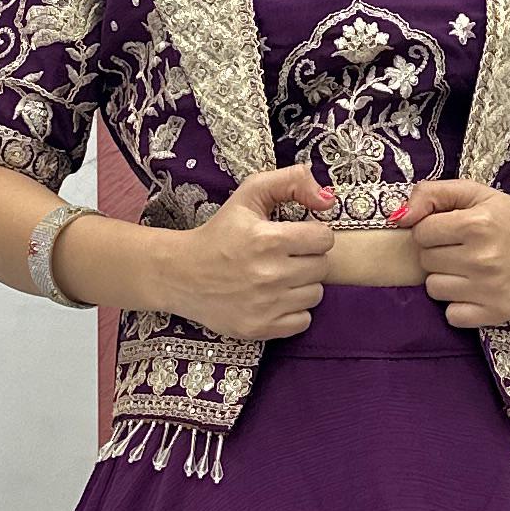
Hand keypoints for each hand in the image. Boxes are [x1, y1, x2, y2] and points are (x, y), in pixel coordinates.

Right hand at [164, 162, 337, 338]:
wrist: (181, 274)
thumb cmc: (220, 232)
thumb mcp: (249, 195)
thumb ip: (291, 182)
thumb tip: (328, 199)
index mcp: (268, 239)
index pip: (324, 238)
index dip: (313, 234)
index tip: (296, 236)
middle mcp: (269, 274)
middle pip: (322, 267)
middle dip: (308, 259)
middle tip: (285, 257)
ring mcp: (265, 305)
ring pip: (316, 295)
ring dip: (302, 285)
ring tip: (279, 278)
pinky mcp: (260, 328)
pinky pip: (303, 321)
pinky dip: (294, 311)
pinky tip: (275, 299)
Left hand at [389, 178, 509, 328]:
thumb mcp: (477, 194)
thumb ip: (433, 193)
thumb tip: (398, 217)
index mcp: (477, 224)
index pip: (421, 232)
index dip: (432, 231)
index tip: (452, 231)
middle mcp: (482, 258)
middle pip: (426, 261)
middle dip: (439, 254)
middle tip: (465, 250)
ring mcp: (489, 289)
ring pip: (434, 289)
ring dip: (446, 279)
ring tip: (470, 270)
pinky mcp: (496, 313)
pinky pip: (452, 315)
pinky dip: (459, 305)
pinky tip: (476, 291)